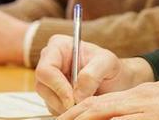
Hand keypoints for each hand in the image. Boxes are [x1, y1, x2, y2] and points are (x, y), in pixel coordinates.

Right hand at [35, 35, 154, 114]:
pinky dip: (67, 111)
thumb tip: (77, 94)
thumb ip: (92, 74)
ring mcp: (50, 80)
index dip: (57, 86)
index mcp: (58, 47)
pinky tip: (81, 105)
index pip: (45, 69)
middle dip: (61, 99)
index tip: (72, 98)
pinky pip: (53, 108)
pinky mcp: (53, 96)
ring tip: (86, 102)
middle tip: (80, 104)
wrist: (116, 81)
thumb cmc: (111, 66)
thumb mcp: (107, 63)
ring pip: (47, 100)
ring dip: (65, 107)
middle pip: (42, 86)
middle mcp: (50, 62)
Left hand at [57, 78, 158, 119]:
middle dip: (75, 117)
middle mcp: (137, 100)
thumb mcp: (154, 99)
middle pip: (98, 108)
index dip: (77, 111)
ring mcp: (146, 111)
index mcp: (135, 95)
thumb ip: (133, 106)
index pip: (99, 101)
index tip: (61, 119)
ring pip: (109, 116)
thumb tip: (111, 116)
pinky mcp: (156, 118)